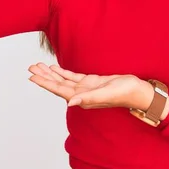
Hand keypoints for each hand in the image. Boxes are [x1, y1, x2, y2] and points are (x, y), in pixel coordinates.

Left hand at [27, 63, 150, 109]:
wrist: (138, 91)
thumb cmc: (125, 93)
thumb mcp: (106, 93)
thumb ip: (88, 97)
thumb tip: (70, 102)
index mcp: (82, 99)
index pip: (59, 90)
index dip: (45, 83)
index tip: (32, 76)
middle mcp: (81, 94)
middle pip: (58, 85)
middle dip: (44, 76)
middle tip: (30, 68)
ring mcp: (85, 88)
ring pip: (63, 80)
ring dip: (51, 74)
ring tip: (38, 66)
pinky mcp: (91, 82)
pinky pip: (72, 77)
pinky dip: (62, 72)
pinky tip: (54, 68)